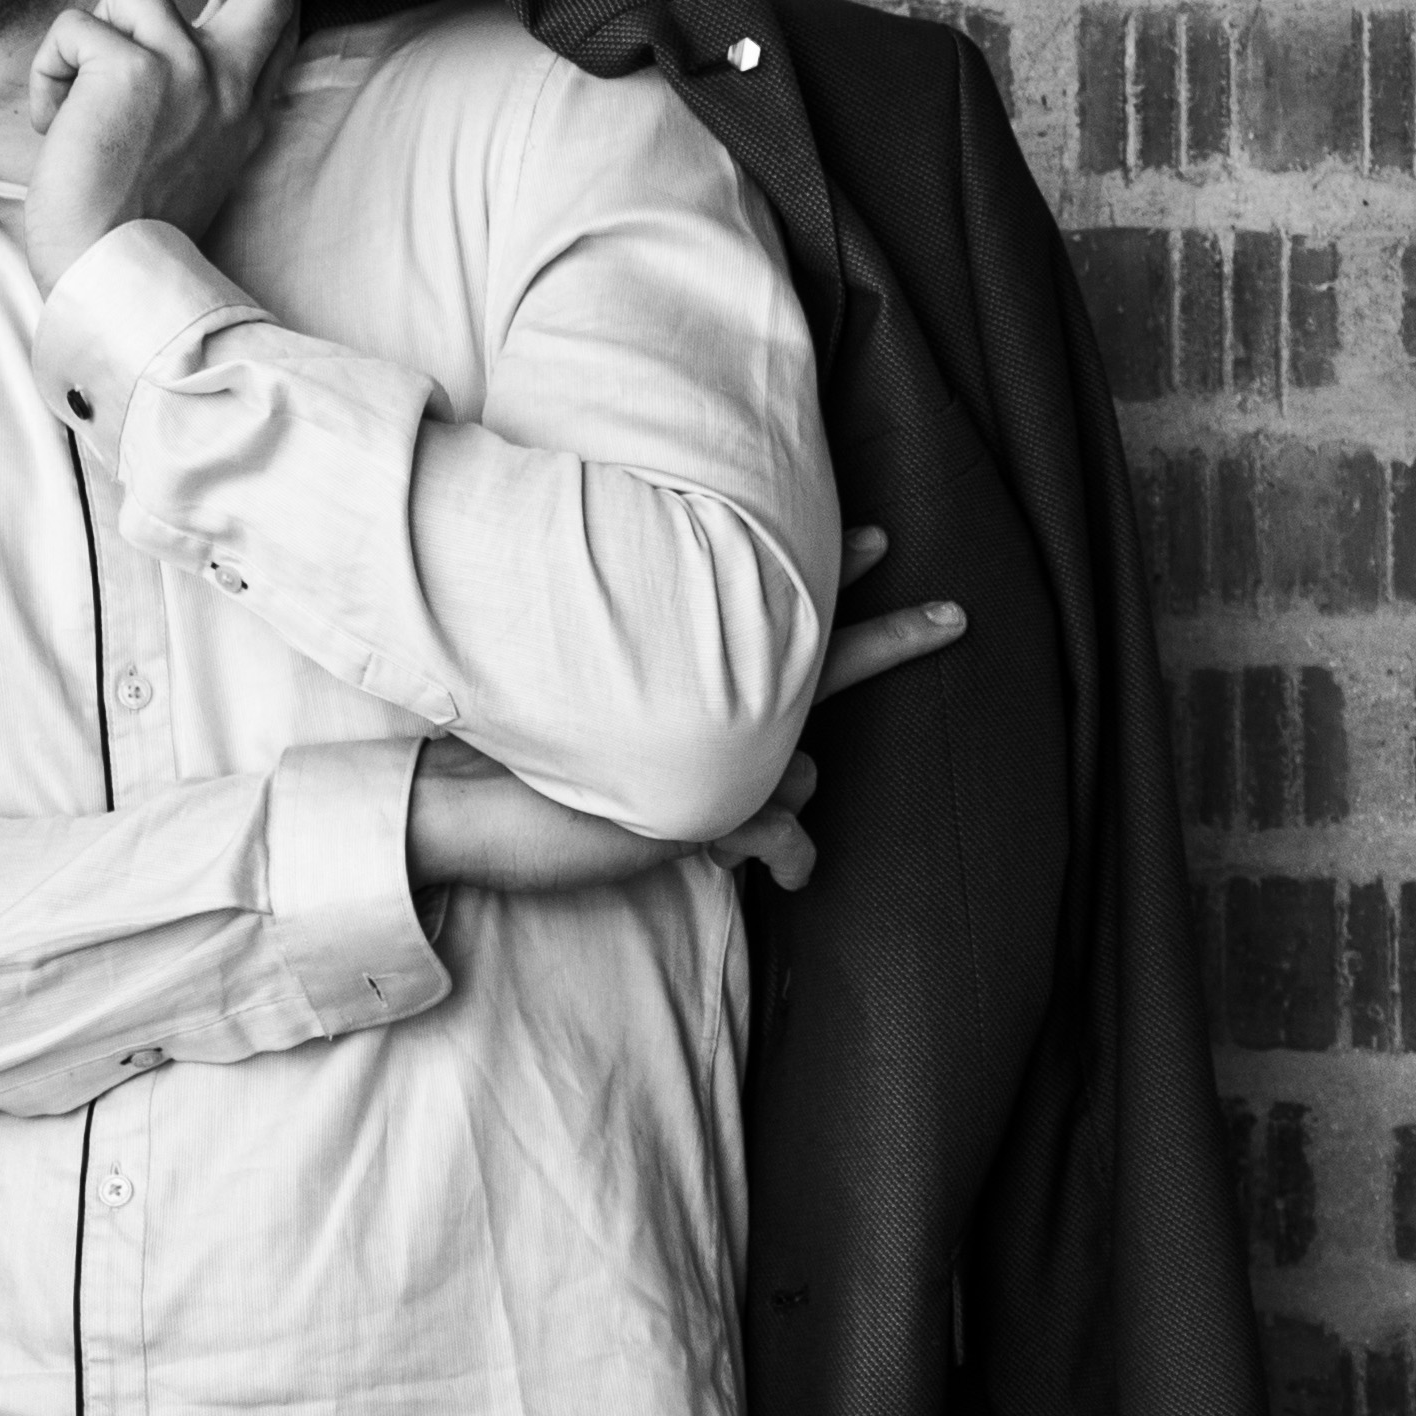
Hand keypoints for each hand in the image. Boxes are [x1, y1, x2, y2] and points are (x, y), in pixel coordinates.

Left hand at [14, 0, 300, 284]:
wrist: (105, 275)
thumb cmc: (127, 234)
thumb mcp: (194, 167)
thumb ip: (200, 112)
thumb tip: (157, 65)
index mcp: (245, 114)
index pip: (281, 27)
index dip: (249, 8)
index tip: (194, 34)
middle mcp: (226, 84)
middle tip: (135, 43)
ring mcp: (183, 66)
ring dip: (92, 35)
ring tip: (78, 98)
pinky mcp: (127, 65)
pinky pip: (72, 28)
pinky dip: (48, 71)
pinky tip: (52, 123)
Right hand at [401, 526, 970, 901]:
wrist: (460, 804)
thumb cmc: (514, 760)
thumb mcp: (601, 723)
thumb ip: (668, 705)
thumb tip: (730, 720)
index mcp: (680, 669)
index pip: (770, 608)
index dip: (830, 572)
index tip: (877, 540)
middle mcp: (705, 707)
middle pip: (822, 668)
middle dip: (887, 640)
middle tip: (955, 615)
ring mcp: (711, 761)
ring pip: (803, 774)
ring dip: (783, 800)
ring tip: (739, 827)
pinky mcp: (708, 819)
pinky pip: (782, 838)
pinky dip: (789, 856)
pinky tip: (788, 875)